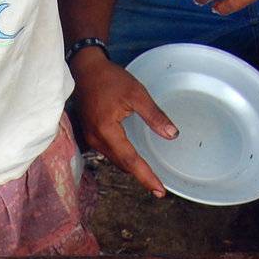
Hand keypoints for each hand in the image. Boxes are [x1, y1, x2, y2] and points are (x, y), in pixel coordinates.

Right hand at [69, 51, 176, 197]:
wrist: (85, 69)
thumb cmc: (110, 79)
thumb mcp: (137, 94)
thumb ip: (154, 116)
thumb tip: (172, 135)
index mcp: (107, 130)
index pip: (130, 159)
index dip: (145, 176)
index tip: (159, 190)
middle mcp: (95, 139)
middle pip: (121, 164)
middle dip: (140, 176)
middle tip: (158, 188)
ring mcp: (90, 138)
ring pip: (114, 160)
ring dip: (130, 168)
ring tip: (148, 176)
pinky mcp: (89, 134)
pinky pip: (108, 153)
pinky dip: (122, 159)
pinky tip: (132, 160)